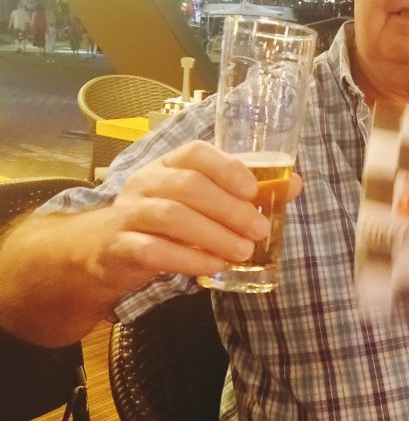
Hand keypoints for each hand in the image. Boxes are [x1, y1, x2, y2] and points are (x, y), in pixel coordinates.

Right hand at [93, 141, 301, 289]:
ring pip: (171, 216)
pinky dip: (188, 259)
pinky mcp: (120, 246)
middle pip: (188, 186)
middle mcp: (146, 182)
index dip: (227, 169)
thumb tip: (294, 184)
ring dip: (213, 235)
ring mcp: (130, 213)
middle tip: (260, 230)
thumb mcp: (199, 202)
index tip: (255, 191)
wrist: (102, 251)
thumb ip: (242, 193)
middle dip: (229, 209)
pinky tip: (212, 268)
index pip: (196, 153)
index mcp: (168, 164)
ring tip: (243, 252)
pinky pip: (153, 250)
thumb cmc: (162, 222)